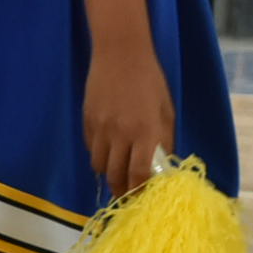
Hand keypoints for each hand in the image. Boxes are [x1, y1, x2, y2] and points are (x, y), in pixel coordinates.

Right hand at [83, 44, 175, 196]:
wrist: (120, 52)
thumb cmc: (151, 80)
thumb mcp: (166, 110)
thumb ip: (164, 139)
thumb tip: (163, 164)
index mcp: (145, 132)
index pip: (139, 175)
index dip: (140, 192)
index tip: (143, 200)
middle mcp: (120, 134)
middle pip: (115, 176)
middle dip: (122, 190)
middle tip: (128, 195)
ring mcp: (100, 128)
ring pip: (98, 165)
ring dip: (108, 173)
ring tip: (117, 173)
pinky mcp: (87, 120)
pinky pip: (90, 147)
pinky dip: (99, 154)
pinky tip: (108, 150)